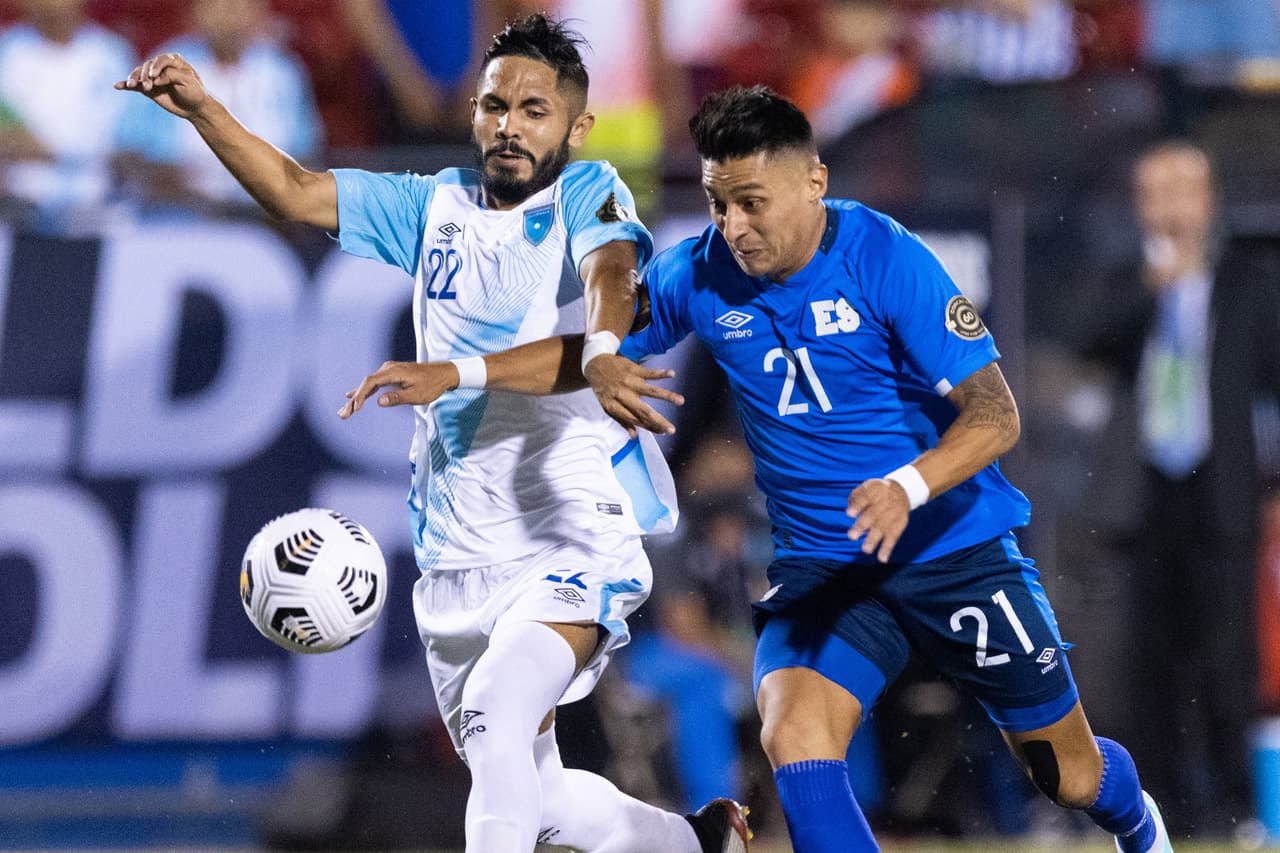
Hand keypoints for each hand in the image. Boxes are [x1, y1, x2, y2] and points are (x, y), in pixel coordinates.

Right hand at [115, 53, 208, 118]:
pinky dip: (125, 85)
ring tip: (132, 86)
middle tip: (148, 86)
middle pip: (147, 66)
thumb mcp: (188, 82)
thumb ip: (171, 76)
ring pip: (139, 74)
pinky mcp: (148, 88)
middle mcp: (161, 66)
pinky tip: (117, 86)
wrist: (195, 108)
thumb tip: (154, 79)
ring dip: (134, 79)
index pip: (161, 59)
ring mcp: (153, 77)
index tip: (154, 77)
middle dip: (145, 75)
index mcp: (173, 61)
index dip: (156, 66)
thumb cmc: (195, 92)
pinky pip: (135, 85)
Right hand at [339, 360, 458, 417]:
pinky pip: (374, 383)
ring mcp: (389, 370)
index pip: (370, 383)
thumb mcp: (416, 395)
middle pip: (366, 384)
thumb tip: (379, 401)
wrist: (443, 374)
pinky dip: (364, 392)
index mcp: (393, 372)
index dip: (360, 395)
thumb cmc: (432, 385)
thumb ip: (397, 397)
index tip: (355, 408)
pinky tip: (352, 396)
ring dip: (357, 398)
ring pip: (369, 384)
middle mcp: (388, 368)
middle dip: (354, 400)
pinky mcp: (391, 374)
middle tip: (343, 415)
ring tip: (345, 411)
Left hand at [582, 353, 683, 436]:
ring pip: (650, 391)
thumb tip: (634, 436)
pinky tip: (672, 374)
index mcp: (615, 407)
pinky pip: (649, 372)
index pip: (635, 421)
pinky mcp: (633, 370)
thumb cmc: (603, 389)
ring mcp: (629, 382)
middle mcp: (623, 396)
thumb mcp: (607, 406)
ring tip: (681, 401)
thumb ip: (621, 420)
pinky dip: (660, 373)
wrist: (594, 365)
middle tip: (672, 429)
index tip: (663, 432)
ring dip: (667, 396)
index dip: (650, 427)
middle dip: (659, 421)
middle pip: (643, 411)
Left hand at [846, 478, 910, 562]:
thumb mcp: (867, 486)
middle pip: (873, 515)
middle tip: (851, 537)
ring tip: (865, 550)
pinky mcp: (900, 524)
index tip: (849, 514)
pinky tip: (882, 559)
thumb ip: (856, 497)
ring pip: (882, 528)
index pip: (865, 497)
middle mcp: (885, 502)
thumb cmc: (877, 491)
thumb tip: (849, 513)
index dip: (858, 506)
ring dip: (874, 540)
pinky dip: (887, 548)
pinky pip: (893, 537)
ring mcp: (893, 514)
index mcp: (876, 490)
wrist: (902, 491)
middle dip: (862, 526)